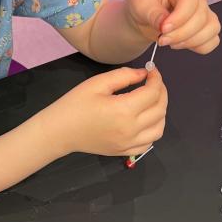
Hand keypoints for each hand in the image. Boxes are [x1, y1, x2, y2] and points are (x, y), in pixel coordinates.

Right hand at [42, 67, 166, 156]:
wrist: (60, 131)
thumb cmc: (75, 104)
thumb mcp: (97, 83)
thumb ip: (124, 76)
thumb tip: (144, 74)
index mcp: (124, 110)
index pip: (153, 93)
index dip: (156, 78)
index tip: (151, 71)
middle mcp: (131, 129)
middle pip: (160, 109)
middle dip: (161, 92)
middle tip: (153, 82)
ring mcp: (129, 143)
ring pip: (159, 128)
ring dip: (161, 112)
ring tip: (152, 101)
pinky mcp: (125, 151)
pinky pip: (149, 142)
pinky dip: (153, 130)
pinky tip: (146, 120)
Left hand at [126, 0, 220, 53]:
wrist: (144, 18)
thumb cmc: (144, 5)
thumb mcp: (141, 4)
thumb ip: (153, 14)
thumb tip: (164, 25)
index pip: (190, 0)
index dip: (179, 18)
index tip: (163, 29)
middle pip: (201, 18)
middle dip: (181, 34)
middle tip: (162, 40)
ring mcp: (204, 13)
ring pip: (211, 29)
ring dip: (191, 41)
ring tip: (171, 42)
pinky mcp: (206, 29)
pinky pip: (212, 41)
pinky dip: (199, 47)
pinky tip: (181, 44)